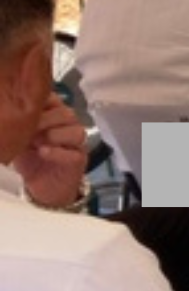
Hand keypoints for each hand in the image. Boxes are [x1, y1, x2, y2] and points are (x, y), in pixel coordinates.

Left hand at [16, 93, 88, 208]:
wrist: (42, 190)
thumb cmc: (30, 162)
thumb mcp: (19, 141)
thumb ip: (18, 127)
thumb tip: (4, 112)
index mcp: (54, 119)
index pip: (54, 100)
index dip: (42, 101)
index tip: (25, 108)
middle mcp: (68, 128)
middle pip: (67, 114)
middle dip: (46, 120)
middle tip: (28, 128)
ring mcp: (75, 145)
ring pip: (76, 131)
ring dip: (55, 135)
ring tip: (37, 142)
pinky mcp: (78, 161)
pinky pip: (74, 152)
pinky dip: (57, 152)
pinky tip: (43, 152)